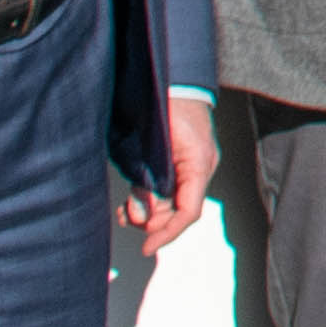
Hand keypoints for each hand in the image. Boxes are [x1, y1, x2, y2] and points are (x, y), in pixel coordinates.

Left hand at [122, 95, 216, 256]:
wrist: (172, 79)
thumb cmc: (169, 105)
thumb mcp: (158, 147)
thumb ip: (151, 180)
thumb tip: (142, 212)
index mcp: (199, 165)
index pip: (188, 211)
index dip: (167, 233)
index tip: (146, 247)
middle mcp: (198, 169)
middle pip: (177, 211)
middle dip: (151, 220)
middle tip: (127, 215)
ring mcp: (189, 166)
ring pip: (170, 203)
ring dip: (148, 211)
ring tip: (126, 211)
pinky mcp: (178, 162)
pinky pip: (166, 190)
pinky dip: (149, 199)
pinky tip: (132, 200)